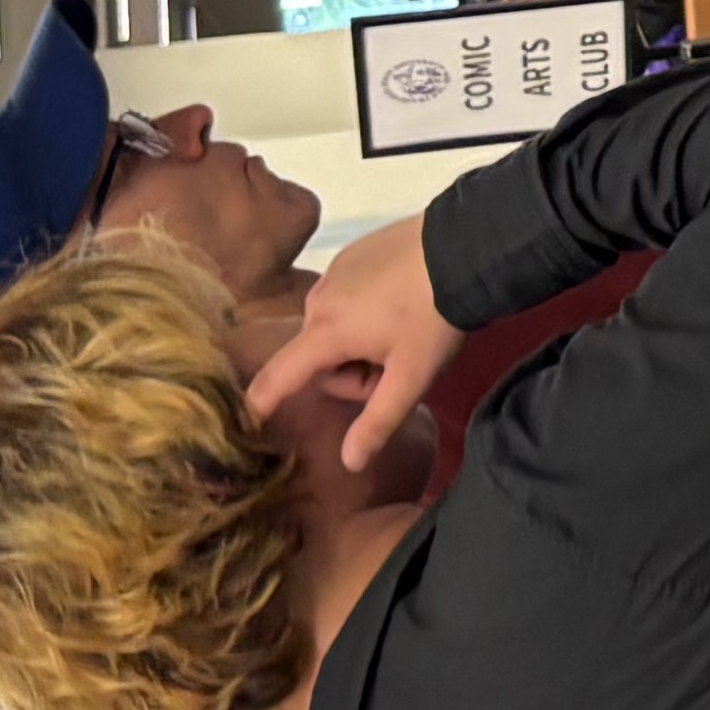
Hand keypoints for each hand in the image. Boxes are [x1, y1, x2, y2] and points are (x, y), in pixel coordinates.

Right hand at [244, 210, 465, 483]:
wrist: (466, 246)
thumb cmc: (434, 318)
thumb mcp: (411, 377)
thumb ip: (378, 422)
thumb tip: (348, 463)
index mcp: (326, 333)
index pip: (279, 374)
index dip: (261, 401)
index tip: (243, 419)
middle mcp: (318, 300)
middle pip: (320, 357)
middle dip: (352, 372)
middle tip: (397, 368)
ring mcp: (334, 271)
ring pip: (334, 328)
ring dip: (360, 342)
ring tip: (404, 333)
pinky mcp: (353, 252)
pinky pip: (346, 298)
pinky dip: (366, 310)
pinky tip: (402, 303)